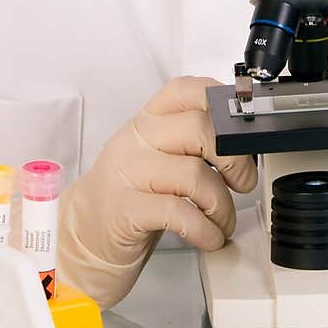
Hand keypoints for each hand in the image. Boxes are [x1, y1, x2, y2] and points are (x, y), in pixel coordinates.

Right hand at [57, 76, 257, 307]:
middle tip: (242, 182)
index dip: (221, 102)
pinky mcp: (125, 209)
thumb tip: (244, 143)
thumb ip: (191, 144)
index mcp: (147, 122)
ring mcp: (127, 173)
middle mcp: (136, 140)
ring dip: (222, 206)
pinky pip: (179, 213)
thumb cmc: (131, 196)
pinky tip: (208, 237)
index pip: (186, 90)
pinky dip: (205, 229)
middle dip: (235, 159)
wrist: (83, 235)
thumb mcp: (157, 159)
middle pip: (200, 129)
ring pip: (194, 175)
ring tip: (222, 221)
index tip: (243, 128)